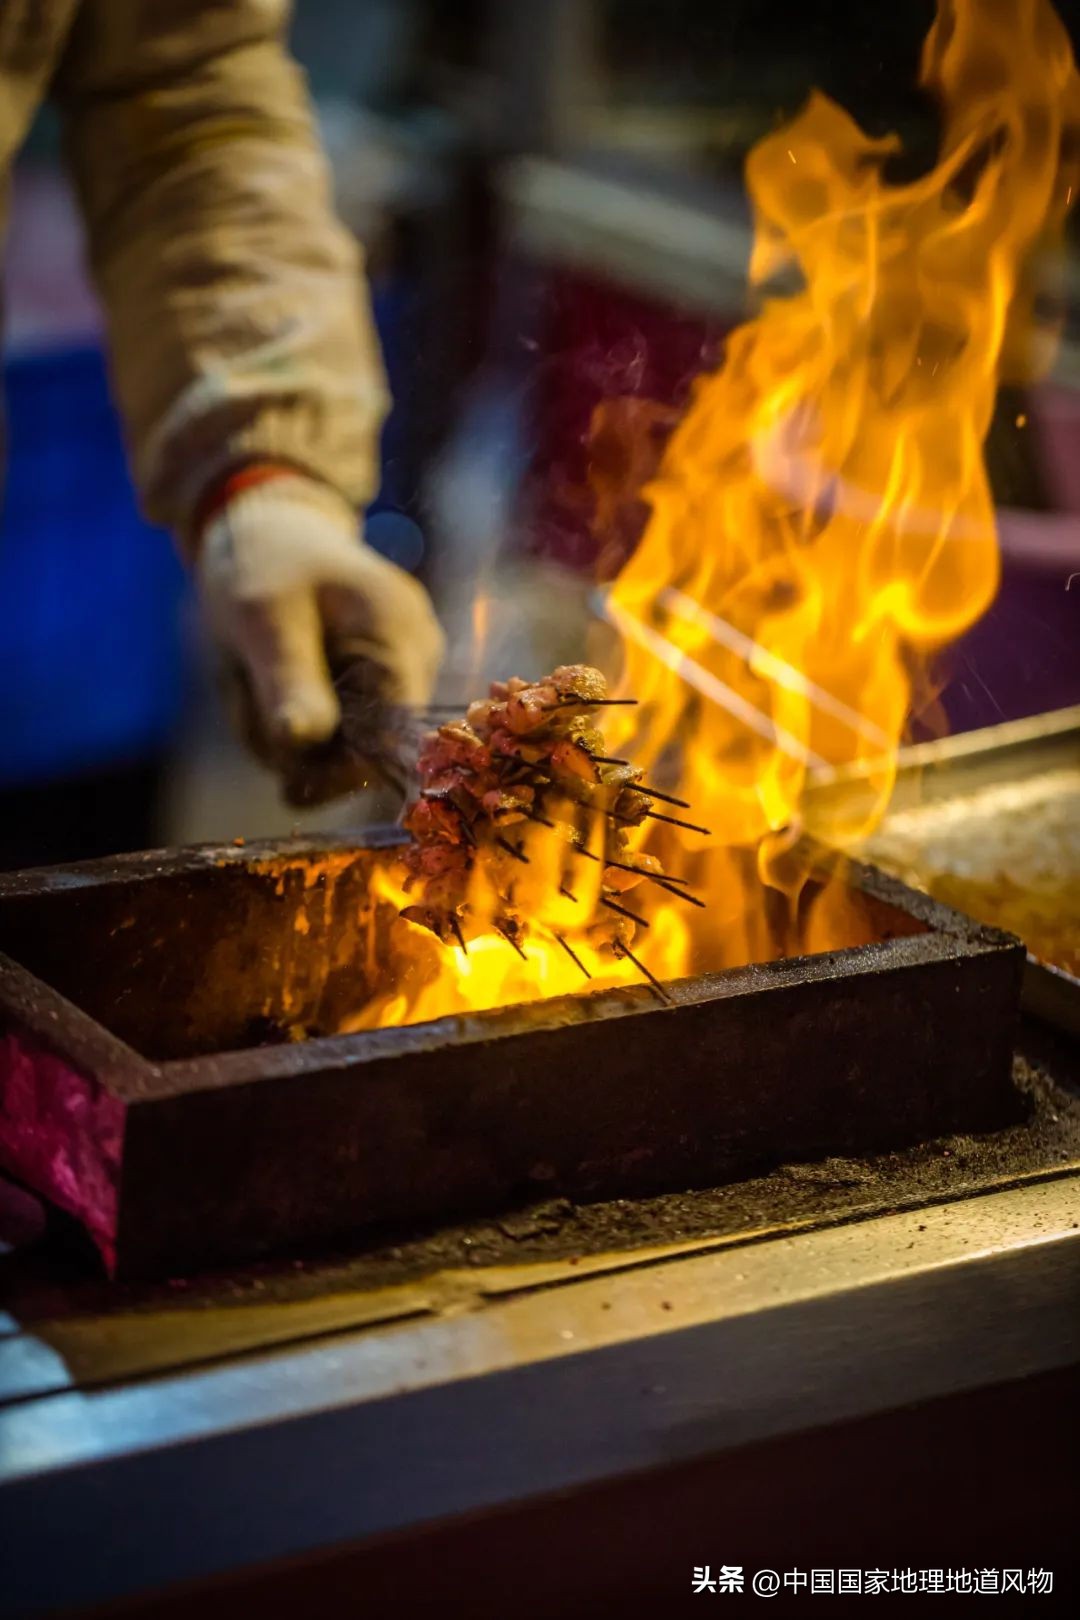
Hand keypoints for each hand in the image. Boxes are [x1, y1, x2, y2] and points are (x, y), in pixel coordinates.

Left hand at [197, 470, 442, 794]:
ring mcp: (406, 664)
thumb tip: (306, 747)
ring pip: (353, 743)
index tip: (288, 786)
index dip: (345, 771)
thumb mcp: (261, 619)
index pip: (396, 736)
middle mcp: (420, 651)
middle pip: (374, 747)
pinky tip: (273, 687)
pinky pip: (344, 726)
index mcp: (400, 632)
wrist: (265, 526)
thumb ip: (288, 681)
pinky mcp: (384, 675)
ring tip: (254, 687)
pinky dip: (301, 720)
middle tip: (251, 712)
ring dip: (295, 737)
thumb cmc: (261, 562)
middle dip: (307, 749)